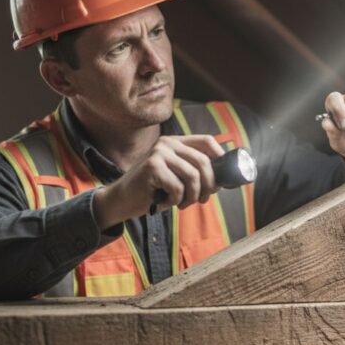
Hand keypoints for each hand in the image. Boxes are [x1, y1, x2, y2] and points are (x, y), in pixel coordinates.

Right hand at [93, 135, 223, 228]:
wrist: (122, 200)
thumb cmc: (152, 191)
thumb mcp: (175, 176)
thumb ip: (193, 172)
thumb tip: (222, 180)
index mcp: (175, 142)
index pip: (206, 140)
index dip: (220, 156)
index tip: (222, 176)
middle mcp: (168, 143)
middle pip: (204, 161)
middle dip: (209, 185)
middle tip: (203, 199)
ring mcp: (159, 153)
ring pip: (193, 176)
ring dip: (192, 197)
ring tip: (183, 204)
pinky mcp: (152, 167)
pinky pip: (178, 188)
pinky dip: (176, 200)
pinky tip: (165, 203)